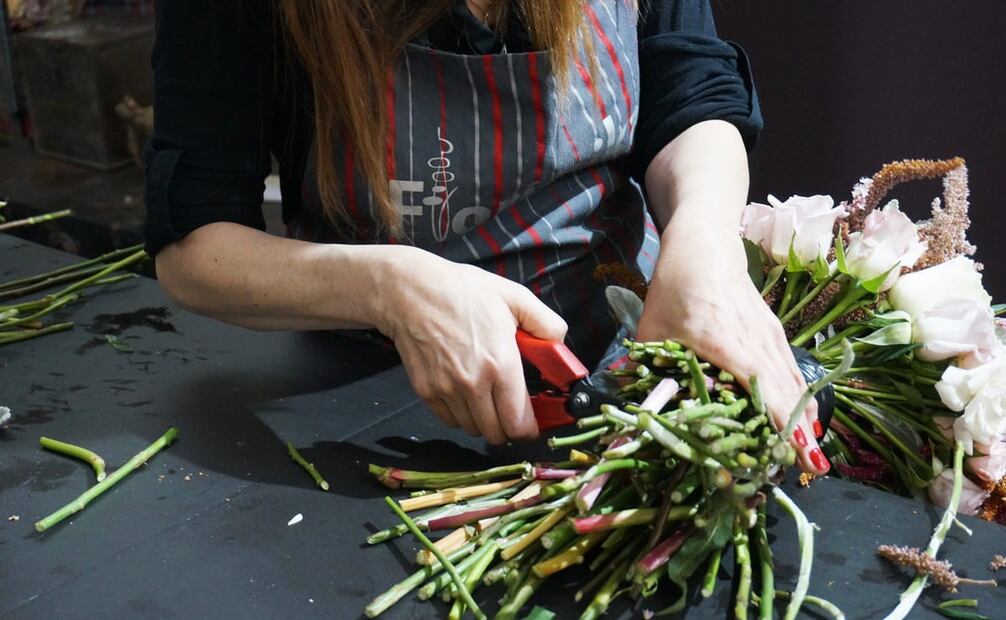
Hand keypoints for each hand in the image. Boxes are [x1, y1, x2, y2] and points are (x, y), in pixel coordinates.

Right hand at [374, 247, 566, 443]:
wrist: (409, 292)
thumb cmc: (462, 291)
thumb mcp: (514, 296)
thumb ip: (546, 323)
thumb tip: (560, 344)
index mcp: (501, 363)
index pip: (520, 424)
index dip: (530, 429)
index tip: (532, 422)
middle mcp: (474, 383)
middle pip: (497, 434)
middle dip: (508, 427)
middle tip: (510, 409)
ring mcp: (447, 390)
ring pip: (473, 429)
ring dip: (484, 421)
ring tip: (486, 396)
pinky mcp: (426, 392)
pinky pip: (450, 421)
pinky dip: (460, 415)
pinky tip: (464, 392)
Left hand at [637, 220, 828, 474]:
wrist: (705, 247)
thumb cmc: (674, 289)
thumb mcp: (652, 328)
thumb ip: (644, 368)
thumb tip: (631, 409)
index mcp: (724, 341)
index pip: (760, 386)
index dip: (778, 418)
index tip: (793, 449)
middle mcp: (755, 341)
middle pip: (786, 391)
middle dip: (799, 431)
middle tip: (809, 471)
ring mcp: (770, 336)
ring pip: (795, 383)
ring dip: (804, 418)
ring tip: (811, 458)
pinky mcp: (775, 334)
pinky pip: (793, 372)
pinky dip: (801, 398)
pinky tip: (805, 422)